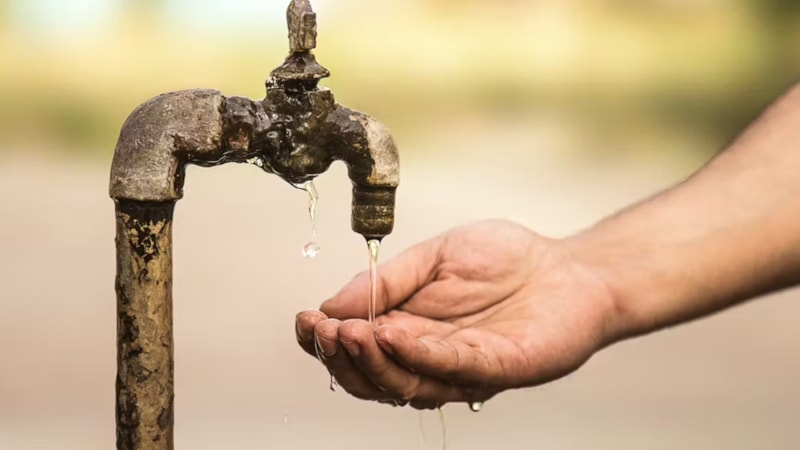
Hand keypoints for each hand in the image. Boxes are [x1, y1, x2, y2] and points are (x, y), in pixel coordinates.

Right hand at [295, 220, 616, 408]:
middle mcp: (429, 359)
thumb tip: (330, 303)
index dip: (324, 340)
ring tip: (349, 332)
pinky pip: (454, 368)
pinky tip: (394, 334)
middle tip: (323, 330)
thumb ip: (387, 281)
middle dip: (340, 356)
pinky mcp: (499, 368)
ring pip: (405, 384)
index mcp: (408, 331)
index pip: (355, 349)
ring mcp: (463, 369)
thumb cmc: (504, 260)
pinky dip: (420, 355)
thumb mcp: (434, 257)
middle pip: (373, 378)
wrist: (569, 266)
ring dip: (371, 361)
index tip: (303, 319)